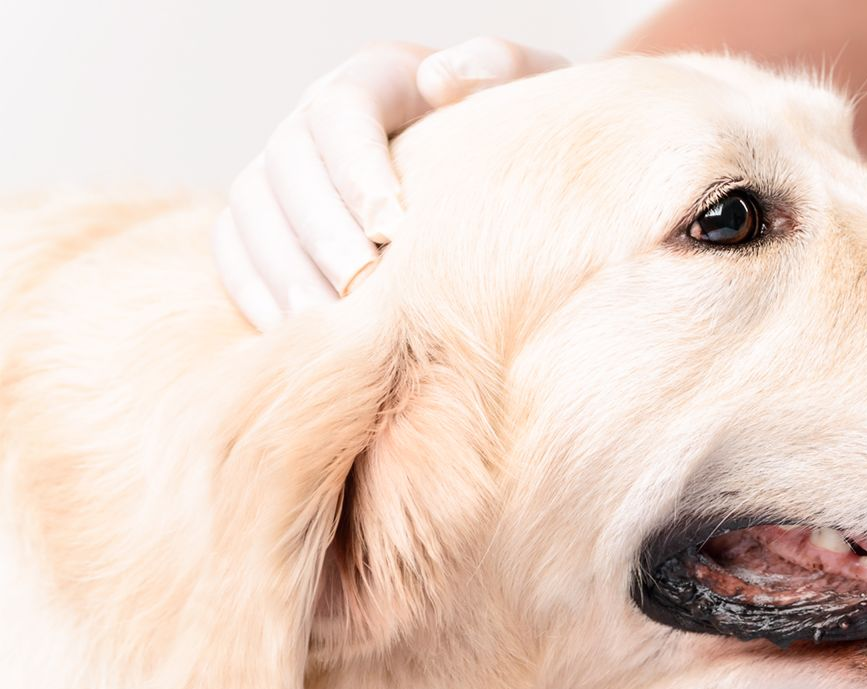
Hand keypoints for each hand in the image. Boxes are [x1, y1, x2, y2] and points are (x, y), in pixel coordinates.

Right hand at [213, 37, 565, 328]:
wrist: (504, 188)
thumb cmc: (518, 144)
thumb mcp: (531, 95)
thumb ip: (499, 71)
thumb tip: (441, 79)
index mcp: (378, 79)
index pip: (344, 110)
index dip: (359, 168)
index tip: (394, 226)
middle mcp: (317, 119)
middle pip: (288, 163)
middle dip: (320, 228)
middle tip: (361, 284)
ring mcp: (283, 172)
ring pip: (252, 210)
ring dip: (283, 269)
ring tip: (326, 323)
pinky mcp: (265, 223)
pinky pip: (234, 252)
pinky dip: (254, 292)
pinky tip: (293, 336)